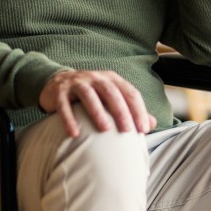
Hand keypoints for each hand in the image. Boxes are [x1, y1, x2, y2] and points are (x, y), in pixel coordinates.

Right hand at [39, 70, 156, 137]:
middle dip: (121, 111)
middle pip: (111, 92)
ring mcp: (77, 83)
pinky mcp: (59, 92)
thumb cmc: (91, 95)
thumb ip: (130, 109)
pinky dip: (69, 118)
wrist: (57, 83)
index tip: (144, 129)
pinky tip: (74, 133)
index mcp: (111, 79)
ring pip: (89, 95)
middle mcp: (95, 78)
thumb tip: (152, 123)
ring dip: (97, 111)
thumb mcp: (111, 98)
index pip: (129, 92)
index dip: (139, 110)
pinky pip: (64, 105)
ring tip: (105, 129)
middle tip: (128, 130)